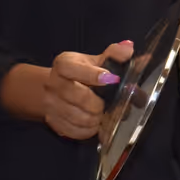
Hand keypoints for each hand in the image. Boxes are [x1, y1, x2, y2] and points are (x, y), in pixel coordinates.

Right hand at [0, 40, 133, 139]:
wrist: (56, 88)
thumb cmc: (81, 73)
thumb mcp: (95, 60)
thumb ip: (113, 54)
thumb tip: (128, 48)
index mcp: (63, 64)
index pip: (71, 68)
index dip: (92, 75)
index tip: (111, 79)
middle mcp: (53, 84)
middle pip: (78, 97)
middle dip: (99, 104)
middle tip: (108, 104)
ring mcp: (51, 104)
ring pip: (78, 118)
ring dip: (96, 119)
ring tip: (103, 114)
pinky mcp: (53, 121)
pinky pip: (74, 131)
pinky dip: (89, 130)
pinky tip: (95, 124)